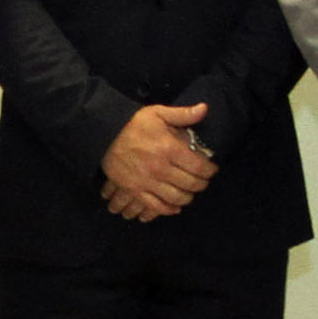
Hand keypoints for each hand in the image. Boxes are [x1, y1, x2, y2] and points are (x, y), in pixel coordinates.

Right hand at [103, 100, 217, 220]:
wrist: (105, 135)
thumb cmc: (133, 124)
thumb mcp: (158, 113)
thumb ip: (183, 114)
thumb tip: (204, 108)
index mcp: (169, 149)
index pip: (198, 167)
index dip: (209, 171)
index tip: (211, 170)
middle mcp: (160, 168)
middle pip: (190, 184)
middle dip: (201, 184)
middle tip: (203, 181)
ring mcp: (147, 181)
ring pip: (176, 198)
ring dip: (188, 198)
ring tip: (190, 192)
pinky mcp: (135, 190)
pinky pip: (156, 206)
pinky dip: (168, 210)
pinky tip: (175, 207)